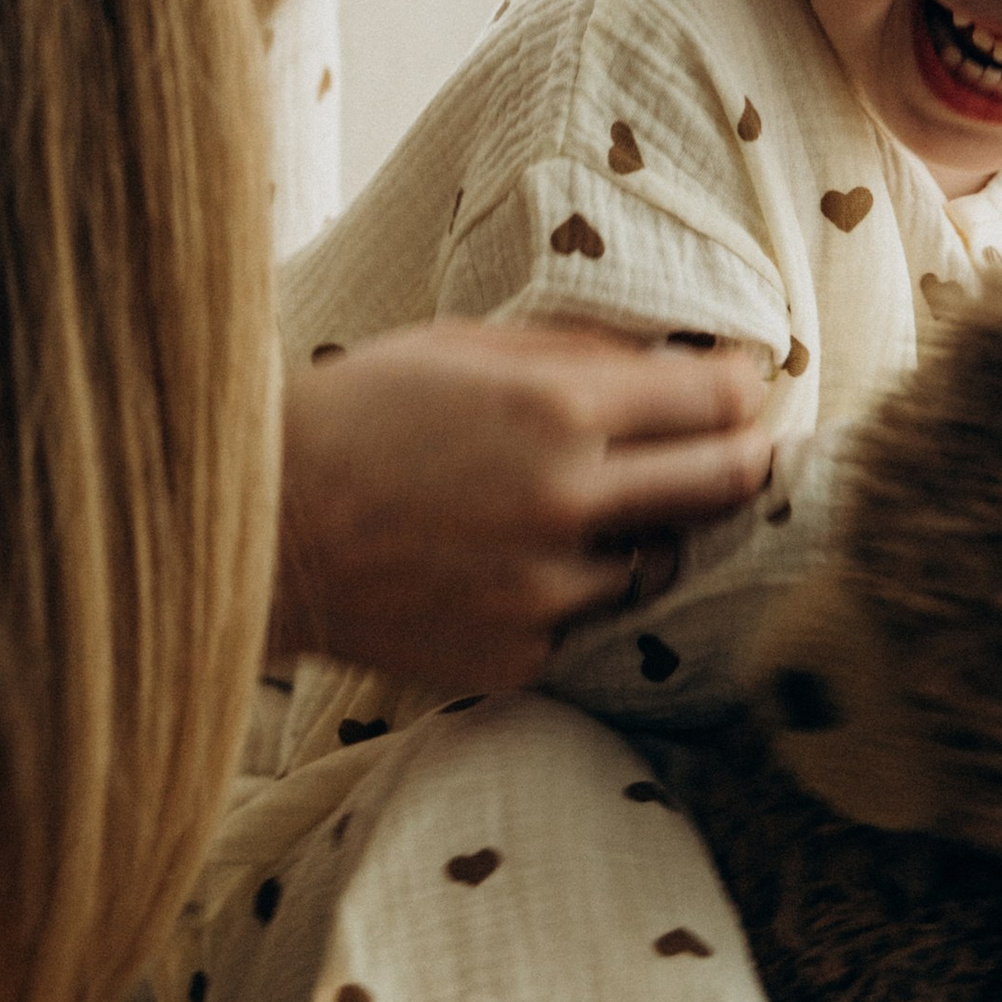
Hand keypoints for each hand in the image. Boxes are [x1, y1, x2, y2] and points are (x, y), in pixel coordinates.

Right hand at [273, 318, 772, 688]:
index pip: (716, 398)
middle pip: (722, 483)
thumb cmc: (352, 417)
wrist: (258, 534)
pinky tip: (500, 567)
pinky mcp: (517, 655)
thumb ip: (576, 352)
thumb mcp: (458, 346)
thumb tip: (678, 356)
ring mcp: (545, 590)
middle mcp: (565, 502)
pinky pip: (579, 622)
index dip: (743, 387)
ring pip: (654, 563)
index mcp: (555, 408)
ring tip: (575, 512)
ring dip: (638, 536)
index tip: (743, 386)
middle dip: (743, 458)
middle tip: (743, 450)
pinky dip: (560, 595)